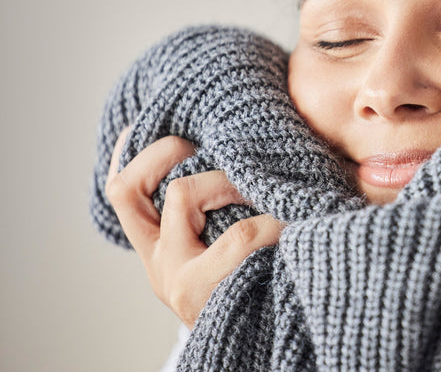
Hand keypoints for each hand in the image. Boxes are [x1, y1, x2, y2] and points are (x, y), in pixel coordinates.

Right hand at [104, 127, 283, 327]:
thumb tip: (241, 146)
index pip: (121, 192)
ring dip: (229, 178)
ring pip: (181, 193)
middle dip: (167, 151)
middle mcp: (157, 261)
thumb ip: (221, 211)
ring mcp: (175, 276)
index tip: (149, 123)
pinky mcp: (206, 289)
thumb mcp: (226, 248)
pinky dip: (270, 220)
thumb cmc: (257, 286)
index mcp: (158, 247)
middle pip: (126, 188)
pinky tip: (290, 223)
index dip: (129, 153)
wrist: (262, 345)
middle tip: (206, 146)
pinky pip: (238, 234)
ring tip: (265, 189)